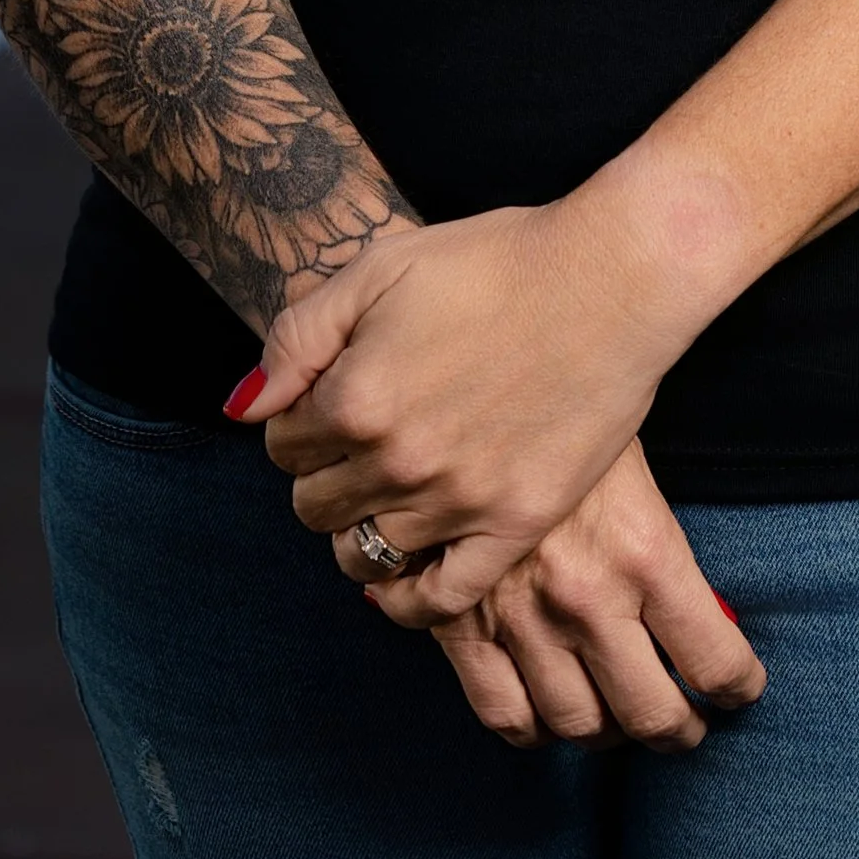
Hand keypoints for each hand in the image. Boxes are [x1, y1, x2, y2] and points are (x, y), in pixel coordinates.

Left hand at [244, 196, 696, 619]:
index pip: (281, 445)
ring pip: (363, 553)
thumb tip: (247, 408)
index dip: (300, 422)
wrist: (611, 278)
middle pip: (313, 505)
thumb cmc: (496, 259)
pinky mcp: (515, 525)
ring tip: (389, 492)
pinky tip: (403, 577)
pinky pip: (439, 599)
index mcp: (354, 396)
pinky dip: (408, 599)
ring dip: (362, 525)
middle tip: (363, 444)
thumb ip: (299, 337)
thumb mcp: (381, 266)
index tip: (331, 404)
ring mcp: (458, 501)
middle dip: (325, 474)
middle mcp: (397, 461)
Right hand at [386, 443, 764, 750]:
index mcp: (646, 553)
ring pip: (579, 725)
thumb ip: (664, 545)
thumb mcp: (637, 464)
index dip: (738, 686)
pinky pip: (504, 715)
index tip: (740, 688)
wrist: (469, 383)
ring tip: (620, 720)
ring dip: (608, 734)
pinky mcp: (462, 625)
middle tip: (687, 724)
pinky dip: (533, 728)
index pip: (714, 661)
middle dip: (679, 729)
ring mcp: (522, 619)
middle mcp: (589, 598)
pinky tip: (549, 712)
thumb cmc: (568, 407)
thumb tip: (705, 610)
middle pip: (651, 715)